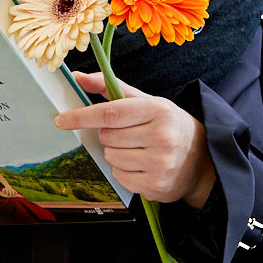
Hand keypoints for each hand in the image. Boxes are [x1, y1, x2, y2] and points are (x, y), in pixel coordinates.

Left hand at [54, 72, 215, 208]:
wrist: (202, 159)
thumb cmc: (167, 125)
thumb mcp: (147, 101)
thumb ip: (111, 88)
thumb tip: (78, 77)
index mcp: (158, 110)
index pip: (110, 113)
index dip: (81, 116)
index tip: (61, 120)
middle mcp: (161, 137)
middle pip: (107, 136)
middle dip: (110, 135)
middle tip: (130, 134)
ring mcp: (160, 164)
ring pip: (111, 157)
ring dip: (116, 153)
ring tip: (138, 150)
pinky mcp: (156, 185)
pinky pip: (120, 177)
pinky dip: (124, 171)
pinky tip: (142, 165)